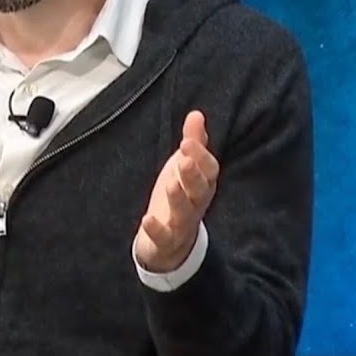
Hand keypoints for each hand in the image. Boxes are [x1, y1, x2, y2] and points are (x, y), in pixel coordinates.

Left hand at [134, 110, 218, 272]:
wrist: (172, 241)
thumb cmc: (180, 195)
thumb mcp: (185, 167)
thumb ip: (193, 142)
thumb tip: (196, 114)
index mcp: (203, 184)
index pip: (209, 170)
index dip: (200, 156)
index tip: (188, 141)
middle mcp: (196, 203)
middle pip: (199, 190)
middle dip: (192, 175)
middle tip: (184, 159)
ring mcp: (182, 222)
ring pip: (185, 212)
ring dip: (179, 199)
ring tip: (170, 185)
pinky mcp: (166, 240)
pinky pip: (164, 237)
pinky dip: (156, 229)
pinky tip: (147, 219)